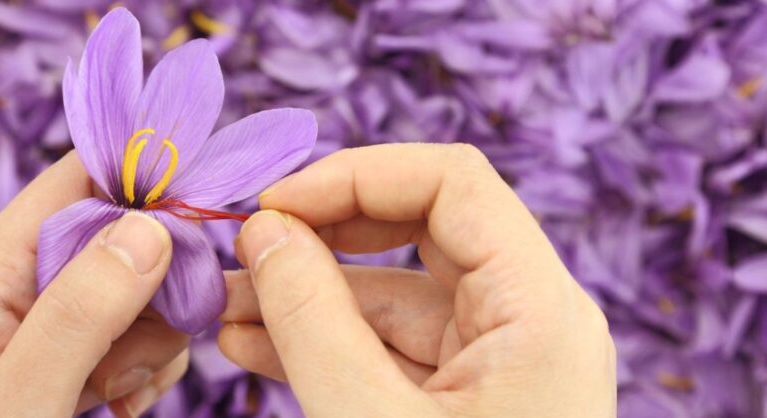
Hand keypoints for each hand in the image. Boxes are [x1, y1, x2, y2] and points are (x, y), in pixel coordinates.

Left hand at [0, 153, 188, 416]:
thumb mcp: (19, 402)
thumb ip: (79, 314)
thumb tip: (149, 229)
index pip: (75, 181)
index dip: (144, 179)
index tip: (204, 209)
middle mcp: (22, 287)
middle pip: (123, 236)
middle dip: (158, 283)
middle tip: (151, 344)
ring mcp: (48, 325)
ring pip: (141, 289)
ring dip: (155, 336)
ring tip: (123, 392)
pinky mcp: (72, 359)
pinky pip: (137, 334)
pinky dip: (150, 366)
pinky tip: (127, 402)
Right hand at [219, 144, 615, 416]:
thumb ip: (313, 322)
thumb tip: (264, 234)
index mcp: (541, 311)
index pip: (453, 183)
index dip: (356, 177)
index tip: (272, 207)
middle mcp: (532, 322)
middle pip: (424, 230)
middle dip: (323, 236)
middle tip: (243, 249)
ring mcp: (504, 363)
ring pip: (398, 298)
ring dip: (311, 299)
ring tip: (226, 307)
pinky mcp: (474, 400)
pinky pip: (396, 350)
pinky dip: (331, 344)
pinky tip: (257, 344)